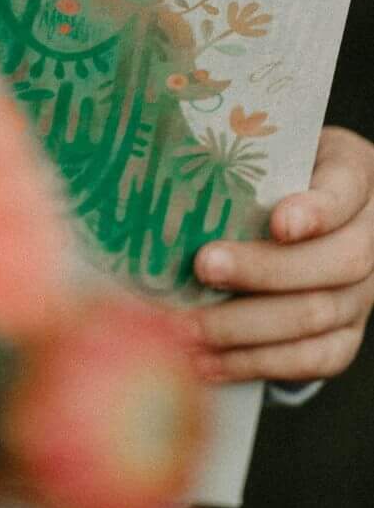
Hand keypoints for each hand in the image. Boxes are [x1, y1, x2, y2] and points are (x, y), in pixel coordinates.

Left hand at [187, 125, 373, 384]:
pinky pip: (316, 357)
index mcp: (353, 174)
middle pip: (335, 262)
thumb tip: (156, 162)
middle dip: (264, 270)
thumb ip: (237, 153)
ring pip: (320, 315)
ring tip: (188, 328)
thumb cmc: (269, 167)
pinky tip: (209, 363)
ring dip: (249, 327)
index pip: (344, 190)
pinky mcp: (346, 332)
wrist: (302, 208)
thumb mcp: (265, 144)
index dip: (317, 210)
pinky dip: (259, 363)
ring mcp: (364, 290)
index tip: (279, 222)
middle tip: (202, 267)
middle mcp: (370, 236)